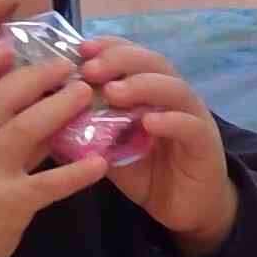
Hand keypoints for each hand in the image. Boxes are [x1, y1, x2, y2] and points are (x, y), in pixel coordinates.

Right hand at [0, 45, 111, 256]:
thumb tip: (30, 98)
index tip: (10, 46)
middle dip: (35, 76)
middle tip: (66, 66)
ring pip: (25, 129)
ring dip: (59, 107)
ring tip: (85, 93)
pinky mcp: (8, 204)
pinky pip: (49, 183)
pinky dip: (77, 172)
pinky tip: (100, 162)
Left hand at [78, 37, 235, 256]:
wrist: (185, 210)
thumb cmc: (148, 173)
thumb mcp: (110, 149)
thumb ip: (90, 129)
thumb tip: (50, 114)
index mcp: (151, 91)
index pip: (133, 56)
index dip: (109, 46)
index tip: (81, 48)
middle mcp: (174, 97)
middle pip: (154, 63)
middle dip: (120, 60)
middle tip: (90, 69)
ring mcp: (193, 117)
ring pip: (174, 89)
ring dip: (142, 86)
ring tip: (113, 92)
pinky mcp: (205, 144)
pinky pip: (190, 126)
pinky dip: (170, 120)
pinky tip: (148, 122)